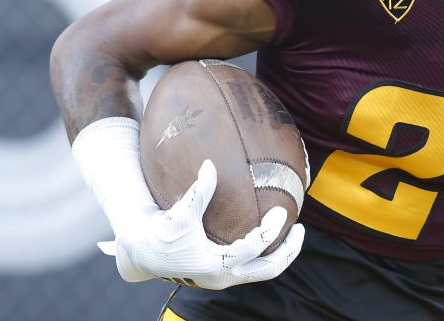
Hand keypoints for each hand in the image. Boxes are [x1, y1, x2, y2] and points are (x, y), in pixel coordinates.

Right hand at [98, 159, 304, 289]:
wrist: (142, 253)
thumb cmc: (160, 232)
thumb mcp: (179, 214)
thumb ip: (197, 192)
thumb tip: (210, 165)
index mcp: (215, 266)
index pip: (253, 249)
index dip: (270, 230)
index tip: (281, 211)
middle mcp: (223, 277)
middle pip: (268, 270)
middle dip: (288, 251)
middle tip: (300, 229)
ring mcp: (224, 277)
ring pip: (263, 271)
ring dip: (280, 253)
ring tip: (293, 231)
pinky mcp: (222, 272)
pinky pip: (252, 264)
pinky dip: (265, 251)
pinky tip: (271, 229)